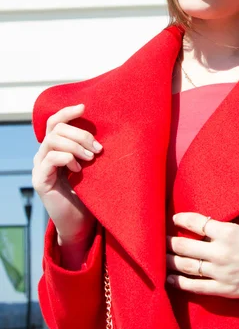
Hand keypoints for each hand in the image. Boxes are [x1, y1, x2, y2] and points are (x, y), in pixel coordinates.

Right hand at [32, 104, 101, 245]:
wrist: (80, 222)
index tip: (84, 107)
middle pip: (56, 128)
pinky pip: (50, 159)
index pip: (54, 122)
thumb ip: (89, 148)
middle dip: (80, 133)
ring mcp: (40, 167)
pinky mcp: (40, 180)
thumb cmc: (89, 192)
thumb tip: (109, 127)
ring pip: (52, 141)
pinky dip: (67, 158)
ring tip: (91, 157)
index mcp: (55, 148)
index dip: (67, 112)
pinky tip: (79, 169)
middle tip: (98, 148)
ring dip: (75, 145)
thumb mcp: (91, 165)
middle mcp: (44, 154)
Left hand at [166, 212, 238, 299]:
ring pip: (186, 265)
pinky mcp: (225, 290)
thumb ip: (226, 229)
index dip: (182, 219)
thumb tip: (206, 226)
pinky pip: (196, 287)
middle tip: (157, 238)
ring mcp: (221, 273)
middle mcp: (221, 252)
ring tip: (158, 257)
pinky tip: (168, 278)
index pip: (197, 222)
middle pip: (185, 245)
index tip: (174, 218)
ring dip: (170, 260)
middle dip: (168, 241)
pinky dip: (179, 283)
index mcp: (229, 232)